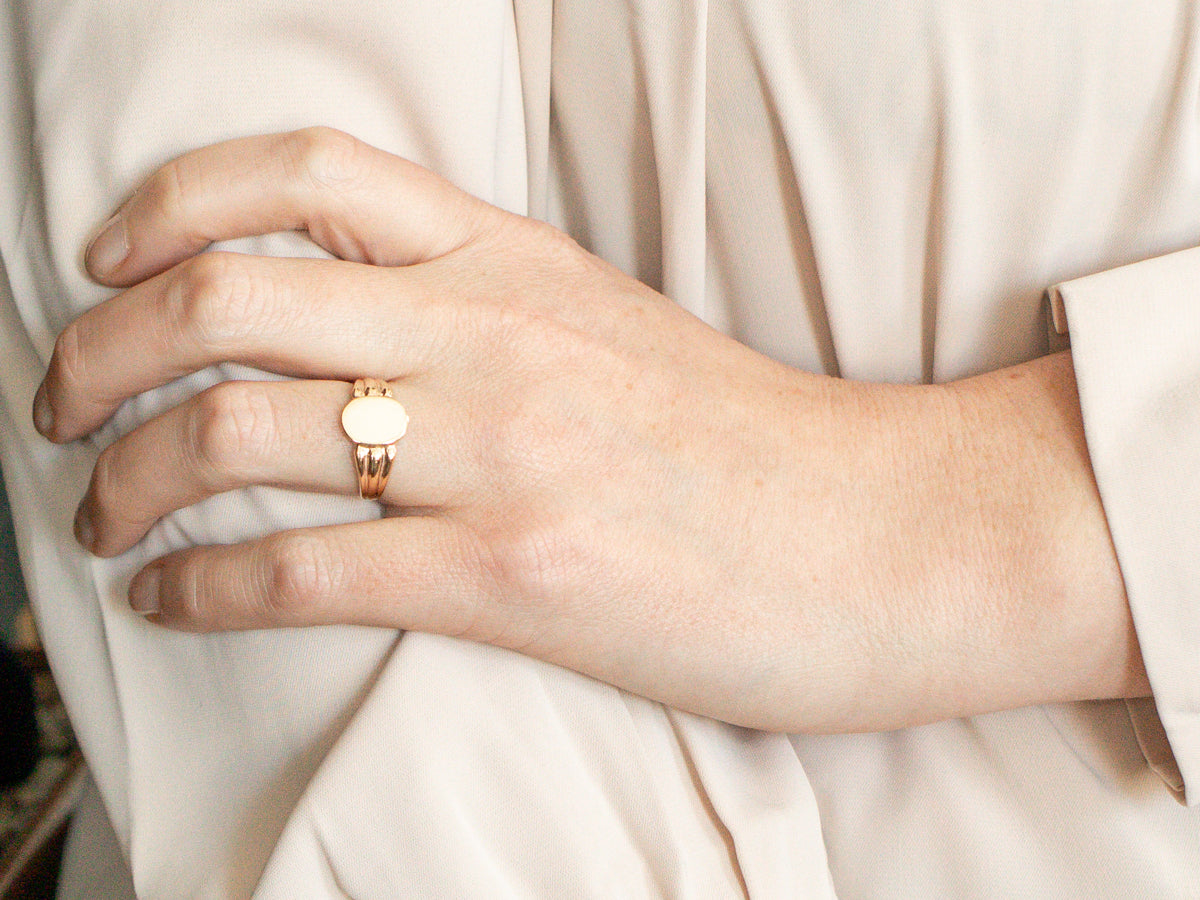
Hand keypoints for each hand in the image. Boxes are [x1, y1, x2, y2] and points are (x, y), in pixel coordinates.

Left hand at [35, 128, 1147, 732]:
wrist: (881, 535)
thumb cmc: (753, 444)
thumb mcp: (610, 329)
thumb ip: (488, 309)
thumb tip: (366, 334)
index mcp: (515, 262)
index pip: (304, 177)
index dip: (171, 203)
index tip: (111, 260)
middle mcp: (491, 335)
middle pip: (221, 302)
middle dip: (94, 352)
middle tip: (61, 405)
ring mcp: (499, 453)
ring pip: (230, 435)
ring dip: (121, 481)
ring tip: (98, 518)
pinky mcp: (514, 576)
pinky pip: (300, 569)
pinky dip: (199, 585)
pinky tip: (172, 598)